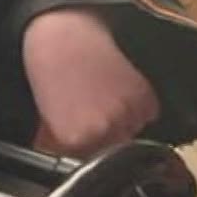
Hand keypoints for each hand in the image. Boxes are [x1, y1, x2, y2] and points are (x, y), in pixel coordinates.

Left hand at [24, 7, 159, 156]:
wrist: (66, 34)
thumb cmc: (51, 69)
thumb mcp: (48, 113)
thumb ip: (62, 142)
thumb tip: (72, 160)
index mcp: (75, 141)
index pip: (89, 162)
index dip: (88, 147)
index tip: (87, 132)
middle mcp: (103, 133)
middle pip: (115, 149)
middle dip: (109, 135)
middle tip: (95, 108)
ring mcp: (127, 116)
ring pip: (134, 131)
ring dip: (127, 120)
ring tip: (106, 94)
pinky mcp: (145, 98)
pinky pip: (149, 113)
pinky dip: (140, 105)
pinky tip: (120, 87)